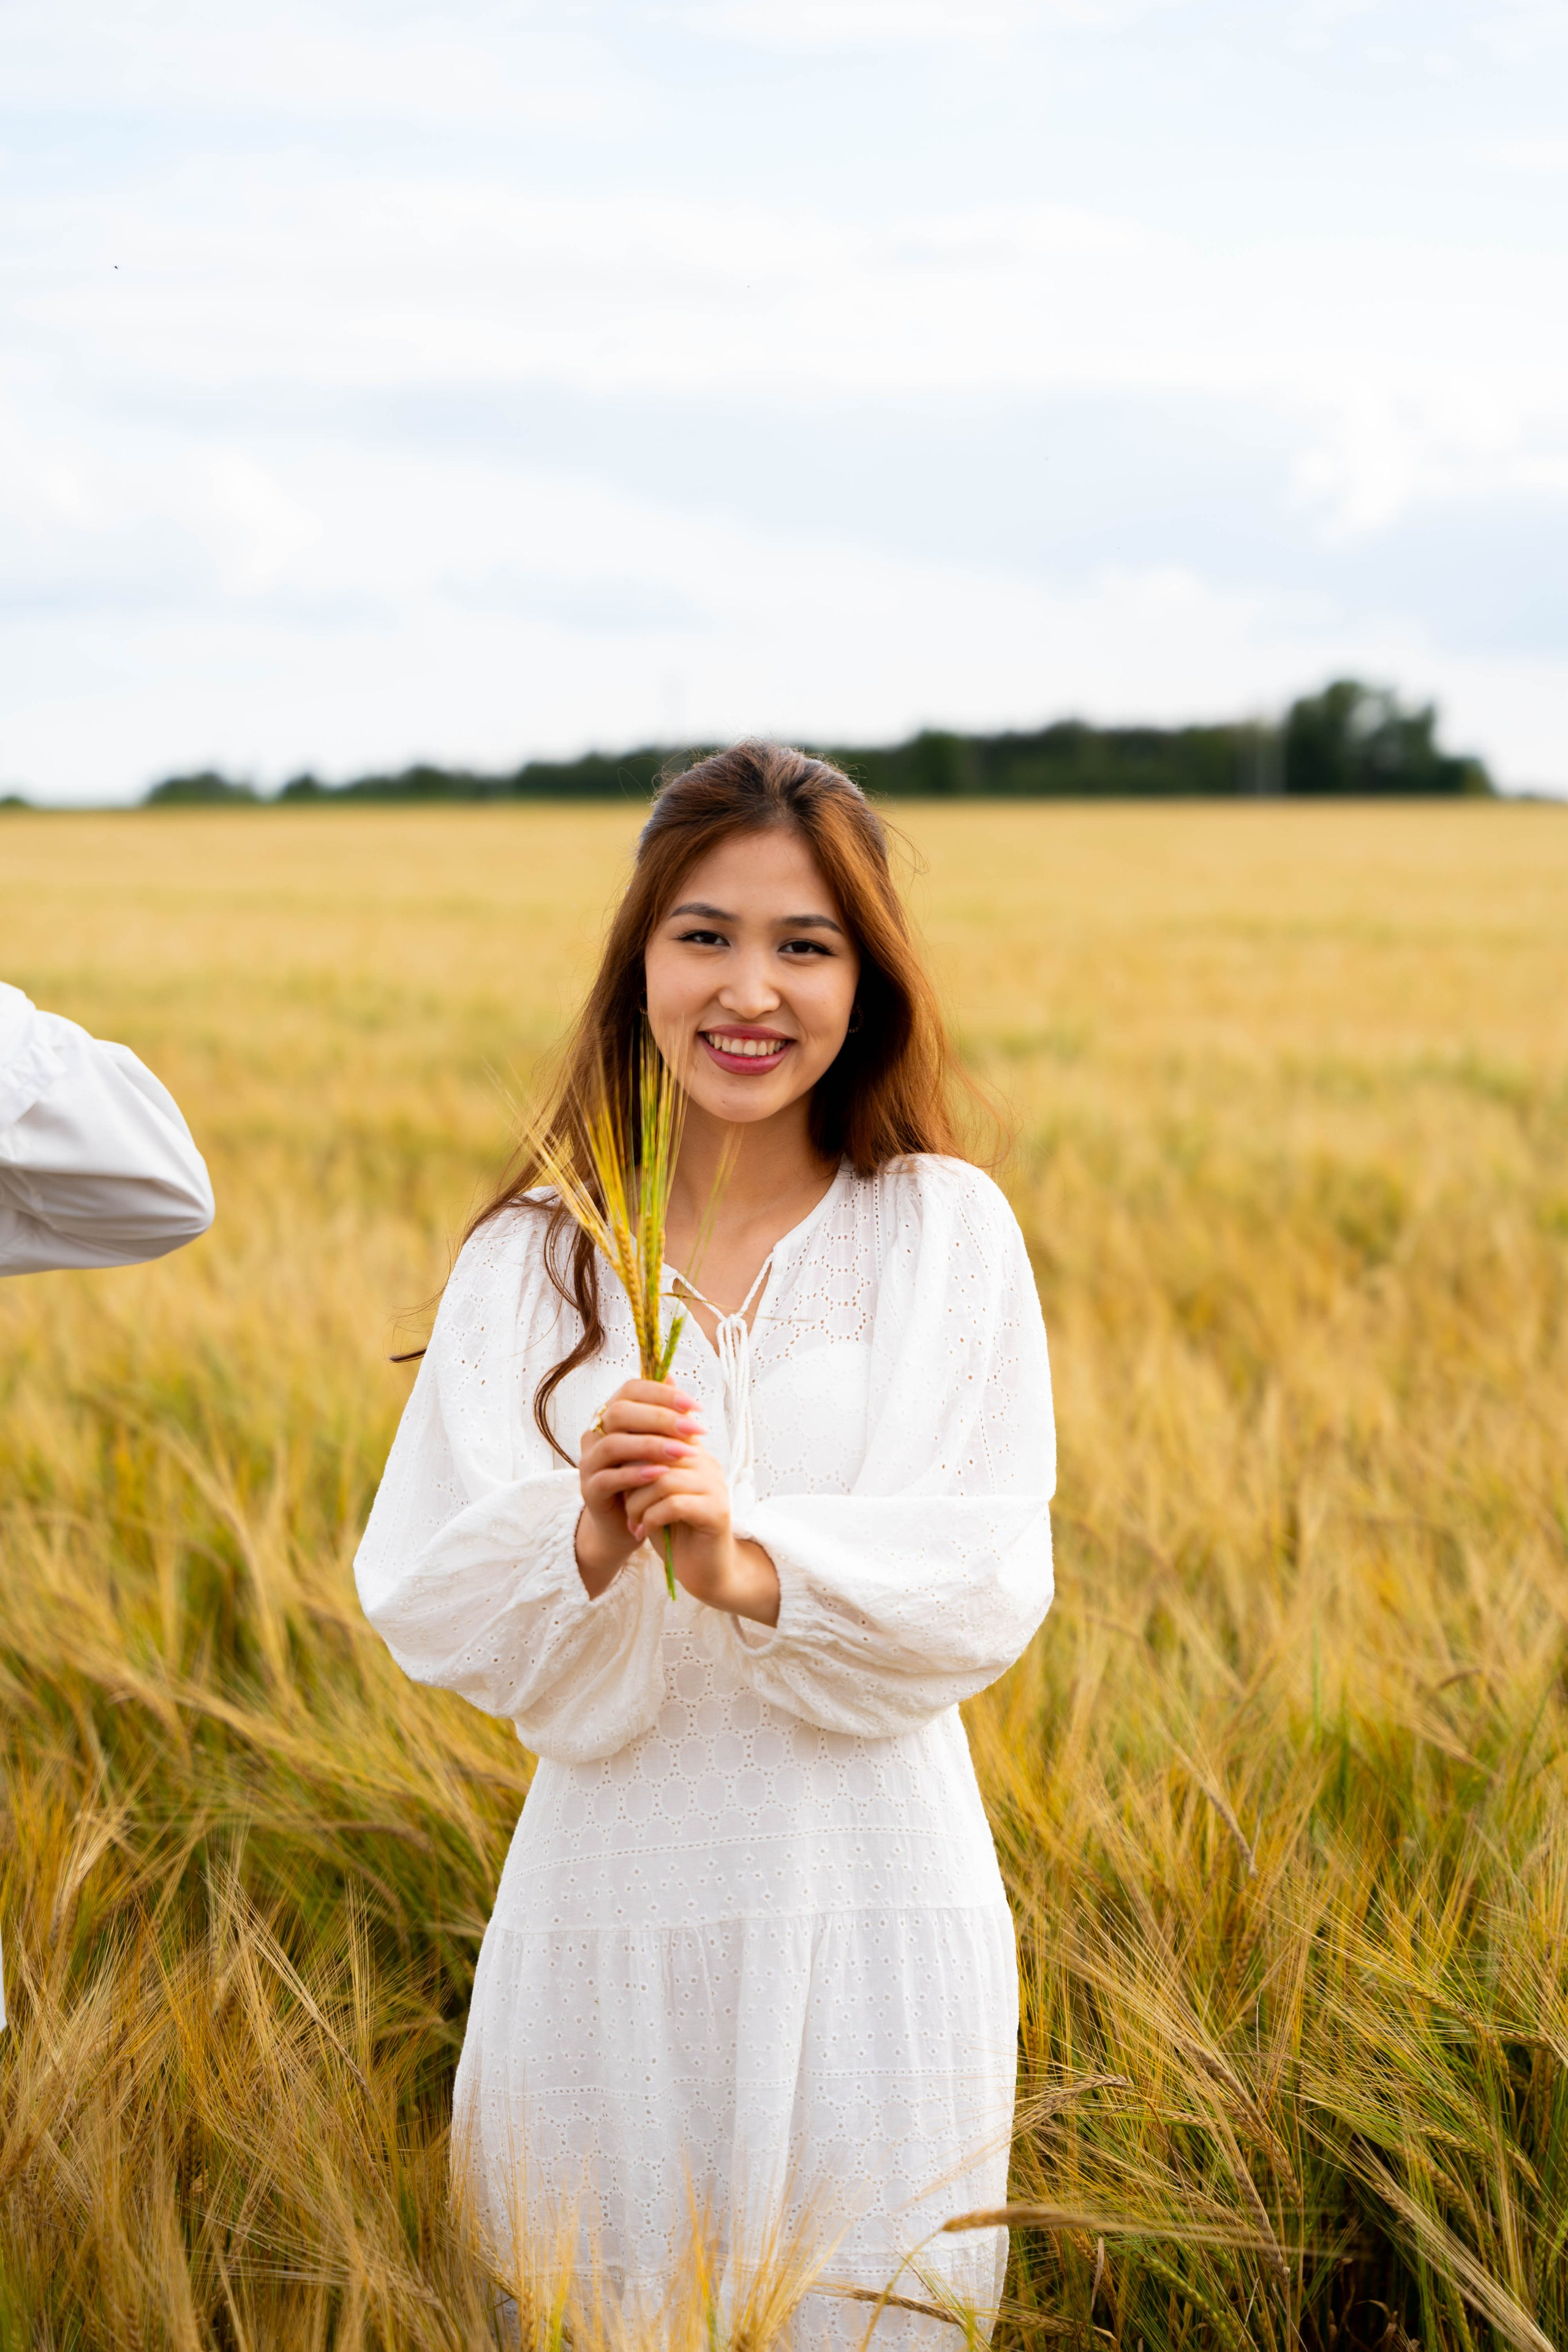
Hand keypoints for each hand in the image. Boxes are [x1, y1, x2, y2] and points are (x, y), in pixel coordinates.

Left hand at [574, 1378, 779, 1625]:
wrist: (704, 1570)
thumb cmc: (673, 1529)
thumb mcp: (652, 1493)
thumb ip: (642, 1467)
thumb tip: (613, 1443)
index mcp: (692, 1453)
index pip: (662, 1428)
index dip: (634, 1444)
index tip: (615, 1467)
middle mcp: (707, 1464)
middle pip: (658, 1453)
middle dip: (632, 1478)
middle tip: (623, 1500)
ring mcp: (715, 1486)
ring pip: (663, 1479)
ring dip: (638, 1502)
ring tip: (633, 1519)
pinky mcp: (716, 1512)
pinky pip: (673, 1504)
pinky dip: (650, 1518)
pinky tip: (644, 1531)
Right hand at [575, 1378, 704, 1594]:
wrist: (626, 1521)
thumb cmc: (646, 1476)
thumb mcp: (659, 1443)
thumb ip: (664, 1415)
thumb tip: (674, 1376)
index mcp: (611, 1414)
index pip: (631, 1389)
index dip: (663, 1393)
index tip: (696, 1406)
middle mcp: (595, 1433)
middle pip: (621, 1413)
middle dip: (662, 1418)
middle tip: (696, 1430)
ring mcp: (589, 1461)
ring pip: (614, 1444)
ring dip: (652, 1446)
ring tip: (683, 1453)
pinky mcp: (590, 1489)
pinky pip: (610, 1477)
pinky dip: (637, 1474)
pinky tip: (662, 1474)